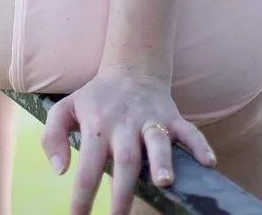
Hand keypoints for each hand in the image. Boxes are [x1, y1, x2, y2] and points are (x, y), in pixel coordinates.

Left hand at [41, 67, 216, 214]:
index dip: (83, 195)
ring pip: (158, 140)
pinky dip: (199, 145)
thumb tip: (59, 171)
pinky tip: (208, 163)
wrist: (131, 67)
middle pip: (126, 159)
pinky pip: (188, 130)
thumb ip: (53, 136)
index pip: (88, 166)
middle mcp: (124, 124)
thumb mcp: (65, 109)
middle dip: (124, 191)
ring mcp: (150, 119)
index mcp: (97, 125)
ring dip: (162, 161)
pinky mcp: (172, 115)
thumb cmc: (95, 98)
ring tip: (165, 182)